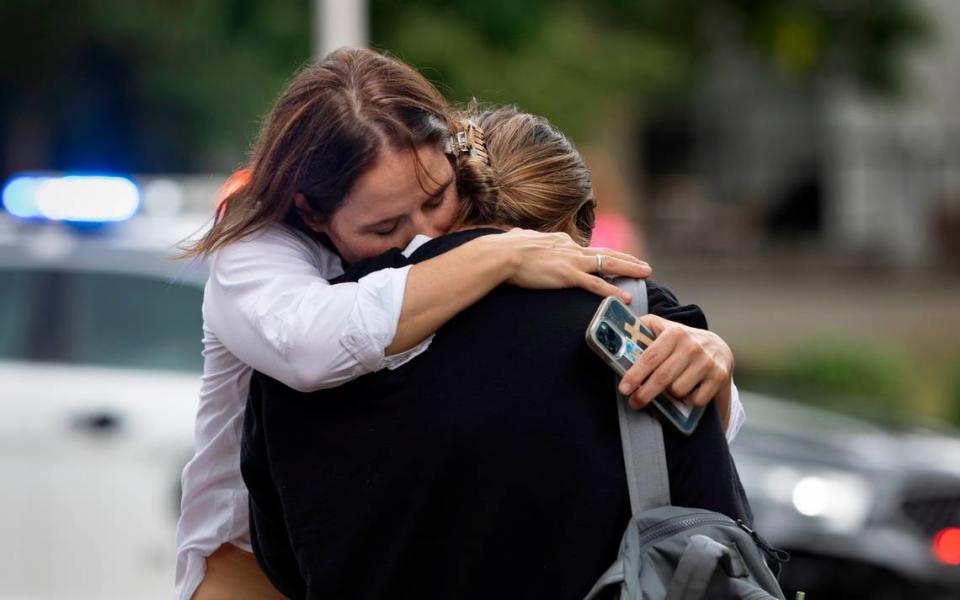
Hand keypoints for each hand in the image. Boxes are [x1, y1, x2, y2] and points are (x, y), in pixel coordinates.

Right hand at [481, 228, 651, 302]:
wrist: (501, 255)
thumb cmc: (504, 249)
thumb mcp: (517, 238)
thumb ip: (522, 237)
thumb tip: (514, 235)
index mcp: (560, 241)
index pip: (586, 249)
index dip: (602, 256)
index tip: (613, 261)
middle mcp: (570, 248)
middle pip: (606, 252)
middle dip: (627, 259)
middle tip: (644, 265)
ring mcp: (571, 261)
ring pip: (608, 263)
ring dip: (630, 268)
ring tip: (646, 273)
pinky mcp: (568, 275)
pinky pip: (597, 284)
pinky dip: (613, 291)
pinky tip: (626, 298)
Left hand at [616, 315, 733, 410]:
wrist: (719, 348)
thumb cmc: (681, 341)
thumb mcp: (663, 328)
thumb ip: (642, 327)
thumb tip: (617, 333)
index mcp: (674, 333)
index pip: (650, 358)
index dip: (634, 375)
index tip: (623, 389)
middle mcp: (692, 346)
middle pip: (662, 379)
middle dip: (644, 394)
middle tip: (634, 402)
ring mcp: (707, 362)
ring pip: (678, 391)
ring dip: (670, 394)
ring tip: (669, 387)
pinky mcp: (719, 377)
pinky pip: (695, 400)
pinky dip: (688, 400)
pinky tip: (688, 390)